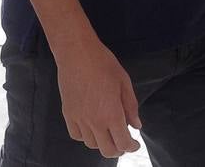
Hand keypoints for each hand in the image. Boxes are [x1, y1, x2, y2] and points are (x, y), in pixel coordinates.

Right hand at [55, 38, 141, 157]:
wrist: (77, 54)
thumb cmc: (102, 63)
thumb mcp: (124, 82)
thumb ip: (131, 106)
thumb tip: (136, 124)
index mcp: (111, 113)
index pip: (123, 142)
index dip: (131, 147)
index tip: (135, 144)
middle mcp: (95, 121)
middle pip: (107, 150)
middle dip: (118, 149)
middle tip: (124, 143)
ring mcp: (79, 119)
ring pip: (91, 144)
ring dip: (102, 143)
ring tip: (109, 132)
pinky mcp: (68, 115)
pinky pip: (76, 135)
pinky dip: (86, 136)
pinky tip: (92, 127)